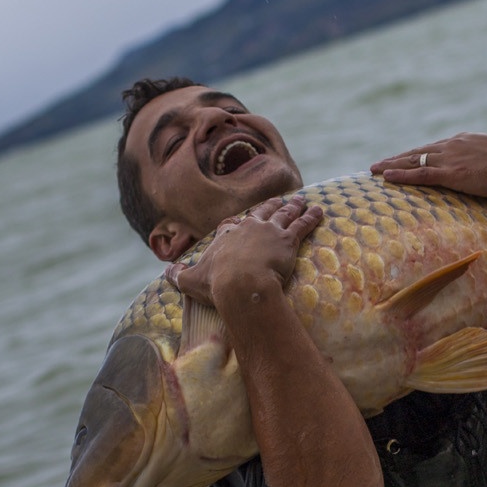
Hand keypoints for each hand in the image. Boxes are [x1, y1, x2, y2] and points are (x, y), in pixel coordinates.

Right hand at [165, 196, 321, 309]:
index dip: (237, 224)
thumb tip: (166, 273)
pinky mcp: (288, 240)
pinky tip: (319, 210)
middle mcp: (248, 228)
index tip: (241, 221)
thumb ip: (179, 276)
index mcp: (227, 236)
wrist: (241, 284)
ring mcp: (269, 232)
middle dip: (271, 206)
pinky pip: (303, 224)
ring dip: (294, 207)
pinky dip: (311, 217)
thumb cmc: (216, 284)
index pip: (232, 225)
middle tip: (279, 201)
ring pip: (284, 214)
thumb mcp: (191, 281)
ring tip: (302, 201)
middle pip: (261, 212)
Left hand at [371, 133, 486, 202]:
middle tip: (378, 164)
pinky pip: (420, 173)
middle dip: (397, 158)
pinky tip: (386, 176)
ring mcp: (452, 158)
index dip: (417, 154)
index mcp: (466, 141)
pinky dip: (401, 174)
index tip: (403, 158)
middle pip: (419, 151)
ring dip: (392, 165)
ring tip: (374, 170)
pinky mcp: (452, 173)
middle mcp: (454, 145)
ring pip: (414, 160)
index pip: (435, 148)